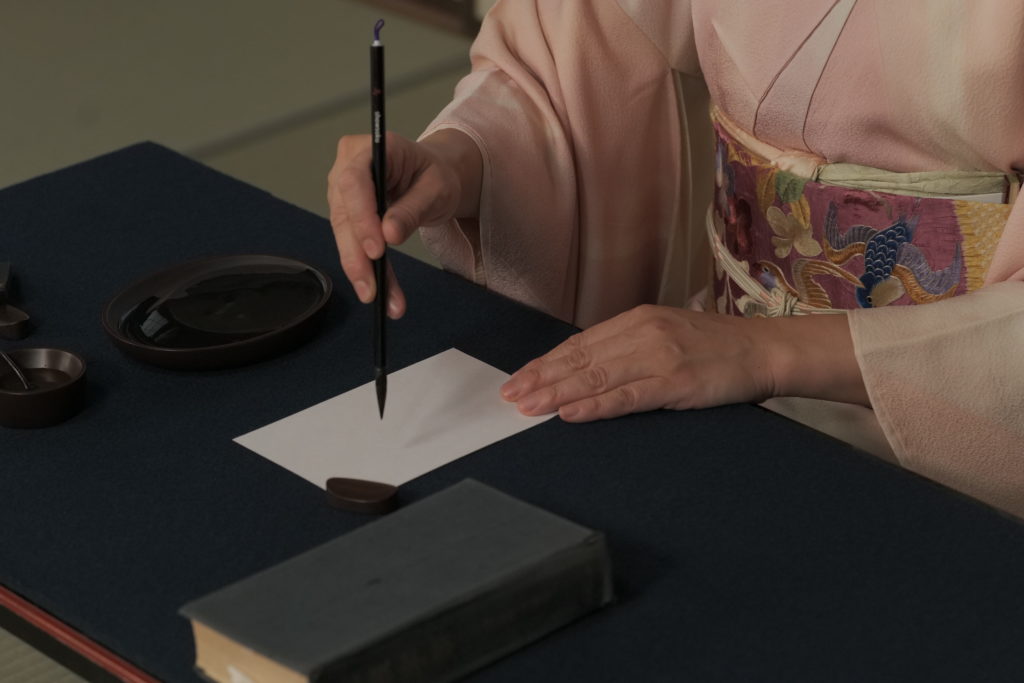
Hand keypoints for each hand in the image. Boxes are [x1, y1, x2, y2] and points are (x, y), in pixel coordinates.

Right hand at [326, 129, 478, 317]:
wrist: (434, 177)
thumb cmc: (436, 174)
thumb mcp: (437, 188)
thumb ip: (413, 208)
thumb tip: (390, 234)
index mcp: (372, 147)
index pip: (354, 182)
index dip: (362, 218)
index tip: (376, 250)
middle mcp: (348, 166)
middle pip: (344, 214)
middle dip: (357, 255)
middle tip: (371, 288)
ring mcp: (344, 191)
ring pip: (345, 235)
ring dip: (361, 270)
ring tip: (380, 299)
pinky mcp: (348, 213)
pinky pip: (353, 244)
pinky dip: (367, 269)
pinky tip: (379, 292)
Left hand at [499, 304, 867, 421]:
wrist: (765, 350)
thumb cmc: (716, 348)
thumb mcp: (667, 335)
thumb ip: (629, 347)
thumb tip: (586, 368)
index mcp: (638, 320)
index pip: (580, 344)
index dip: (545, 363)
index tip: (518, 379)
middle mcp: (643, 333)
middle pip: (580, 359)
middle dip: (541, 379)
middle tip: (509, 397)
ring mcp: (659, 356)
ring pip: (596, 377)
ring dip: (557, 393)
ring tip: (528, 406)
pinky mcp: (676, 382)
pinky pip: (626, 396)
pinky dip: (595, 405)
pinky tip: (570, 413)